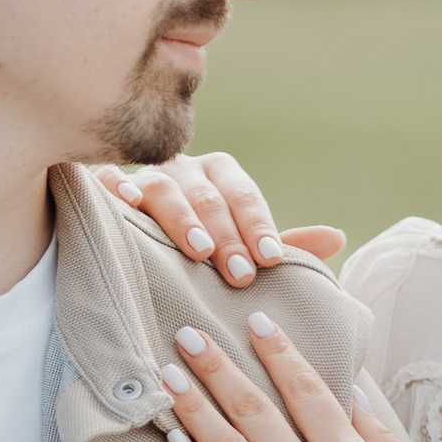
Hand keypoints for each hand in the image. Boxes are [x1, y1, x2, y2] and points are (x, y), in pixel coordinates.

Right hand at [92, 152, 344, 289]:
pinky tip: (126, 204)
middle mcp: (184, 169)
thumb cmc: (200, 249)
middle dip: (227, 235)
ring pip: (164, 187)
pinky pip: (106, 178)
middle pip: (208, 195)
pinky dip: (115, 187)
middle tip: (240, 273)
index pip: (245, 196)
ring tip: (199, 251)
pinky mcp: (104, 183)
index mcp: (221, 176)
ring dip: (183, 218)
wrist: (136, 245)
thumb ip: (283, 246)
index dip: (259, 227)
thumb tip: (337, 238)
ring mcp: (143, 174)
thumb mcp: (242, 248)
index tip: (270, 260)